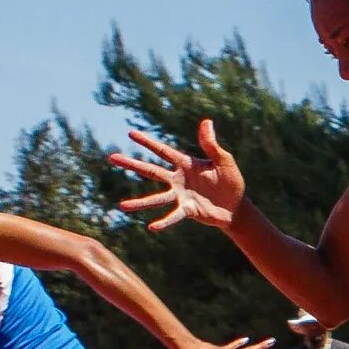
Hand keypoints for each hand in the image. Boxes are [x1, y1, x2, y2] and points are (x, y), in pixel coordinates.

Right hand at [110, 121, 247, 230]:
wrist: (237, 205)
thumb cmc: (230, 180)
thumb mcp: (223, 159)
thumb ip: (211, 144)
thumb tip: (206, 122)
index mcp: (185, 164)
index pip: (163, 151)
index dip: (147, 142)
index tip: (131, 133)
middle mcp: (178, 179)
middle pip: (151, 171)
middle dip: (132, 164)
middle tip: (111, 157)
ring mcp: (181, 195)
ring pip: (156, 198)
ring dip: (140, 202)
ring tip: (122, 206)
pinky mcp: (188, 210)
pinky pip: (174, 215)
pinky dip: (164, 221)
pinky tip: (152, 226)